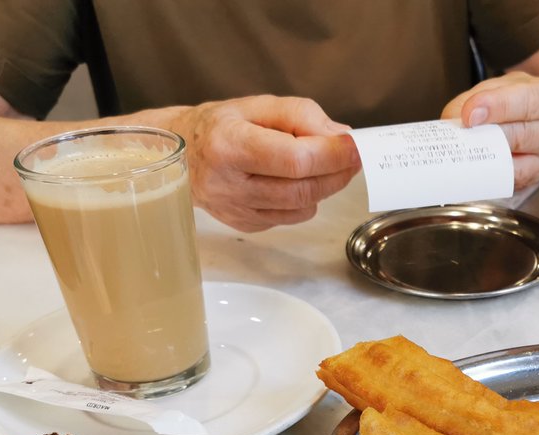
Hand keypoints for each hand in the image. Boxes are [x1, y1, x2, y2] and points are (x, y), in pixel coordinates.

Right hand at [171, 96, 359, 231]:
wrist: (183, 156)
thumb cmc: (221, 126)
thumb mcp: (257, 105)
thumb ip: (301, 114)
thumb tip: (340, 136)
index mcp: (229, 146)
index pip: (294, 160)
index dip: (332, 155)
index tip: (355, 146)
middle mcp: (229, 184)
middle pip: (302, 189)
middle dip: (337, 173)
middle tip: (353, 158)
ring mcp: (237, 210)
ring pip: (301, 208)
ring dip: (326, 187)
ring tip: (329, 166)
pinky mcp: (245, 225)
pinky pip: (290, 218)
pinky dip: (305, 200)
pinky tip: (298, 181)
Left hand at [441, 72, 538, 190]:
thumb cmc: (522, 102)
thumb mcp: (502, 86)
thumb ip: (477, 97)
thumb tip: (452, 122)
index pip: (526, 102)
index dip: (496, 107)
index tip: (470, 114)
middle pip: (519, 136)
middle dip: (486, 137)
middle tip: (460, 137)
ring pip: (514, 164)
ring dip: (485, 160)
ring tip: (464, 153)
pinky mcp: (533, 177)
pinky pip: (509, 181)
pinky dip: (489, 176)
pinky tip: (475, 167)